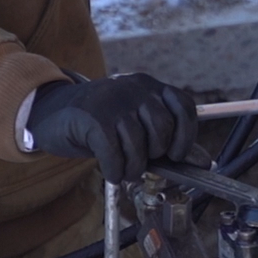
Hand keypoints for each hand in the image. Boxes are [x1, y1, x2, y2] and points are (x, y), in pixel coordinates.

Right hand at [25, 73, 197, 183]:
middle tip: (139, 161)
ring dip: (133, 168)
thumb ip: (169, 141)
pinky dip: (115, 171)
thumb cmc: (102, 123)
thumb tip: (204, 163)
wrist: (52, 112)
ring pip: (138, 145)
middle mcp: (133, 88)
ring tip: (123, 169)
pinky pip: (114, 155)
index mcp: (149, 86)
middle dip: (155, 155)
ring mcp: (112, 101)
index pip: (183, 106)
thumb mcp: (136, 125)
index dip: (186, 135)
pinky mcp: (92, 118)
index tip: (175, 154)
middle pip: (162, 128)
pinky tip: (110, 171)